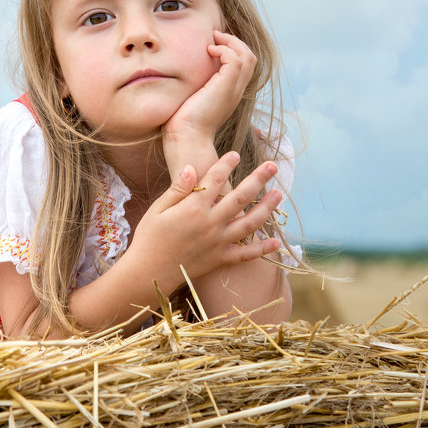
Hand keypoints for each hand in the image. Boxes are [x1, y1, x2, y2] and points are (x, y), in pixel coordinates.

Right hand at [128, 152, 282, 286]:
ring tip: (279, 194)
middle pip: (241, 197)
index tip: (235, 154)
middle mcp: (211, 223)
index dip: (226, 164)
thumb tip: (191, 167)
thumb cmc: (149, 238)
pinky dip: (262, 249)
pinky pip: (246, 254)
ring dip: (267, 207)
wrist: (149, 272)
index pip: (215, 179)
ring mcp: (219, 242)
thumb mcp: (158, 209)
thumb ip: (177, 189)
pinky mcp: (220, 259)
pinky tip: (276, 242)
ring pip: (250, 222)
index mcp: (194, 207)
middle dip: (258, 178)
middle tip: (273, 165)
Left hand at [163, 30, 256, 146]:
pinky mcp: (226, 87)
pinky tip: (208, 51)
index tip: (214, 43)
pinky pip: (235, 60)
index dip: (233, 49)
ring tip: (213, 40)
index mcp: (231, 93)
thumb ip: (197, 84)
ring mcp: (234, 89)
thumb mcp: (193, 97)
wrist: (187, 137)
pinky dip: (224, 50)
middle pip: (250, 58)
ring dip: (231, 42)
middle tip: (215, 36)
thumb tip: (183, 70)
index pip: (244, 65)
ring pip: (247, 56)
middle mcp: (237, 90)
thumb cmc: (183, 122)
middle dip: (234, 42)